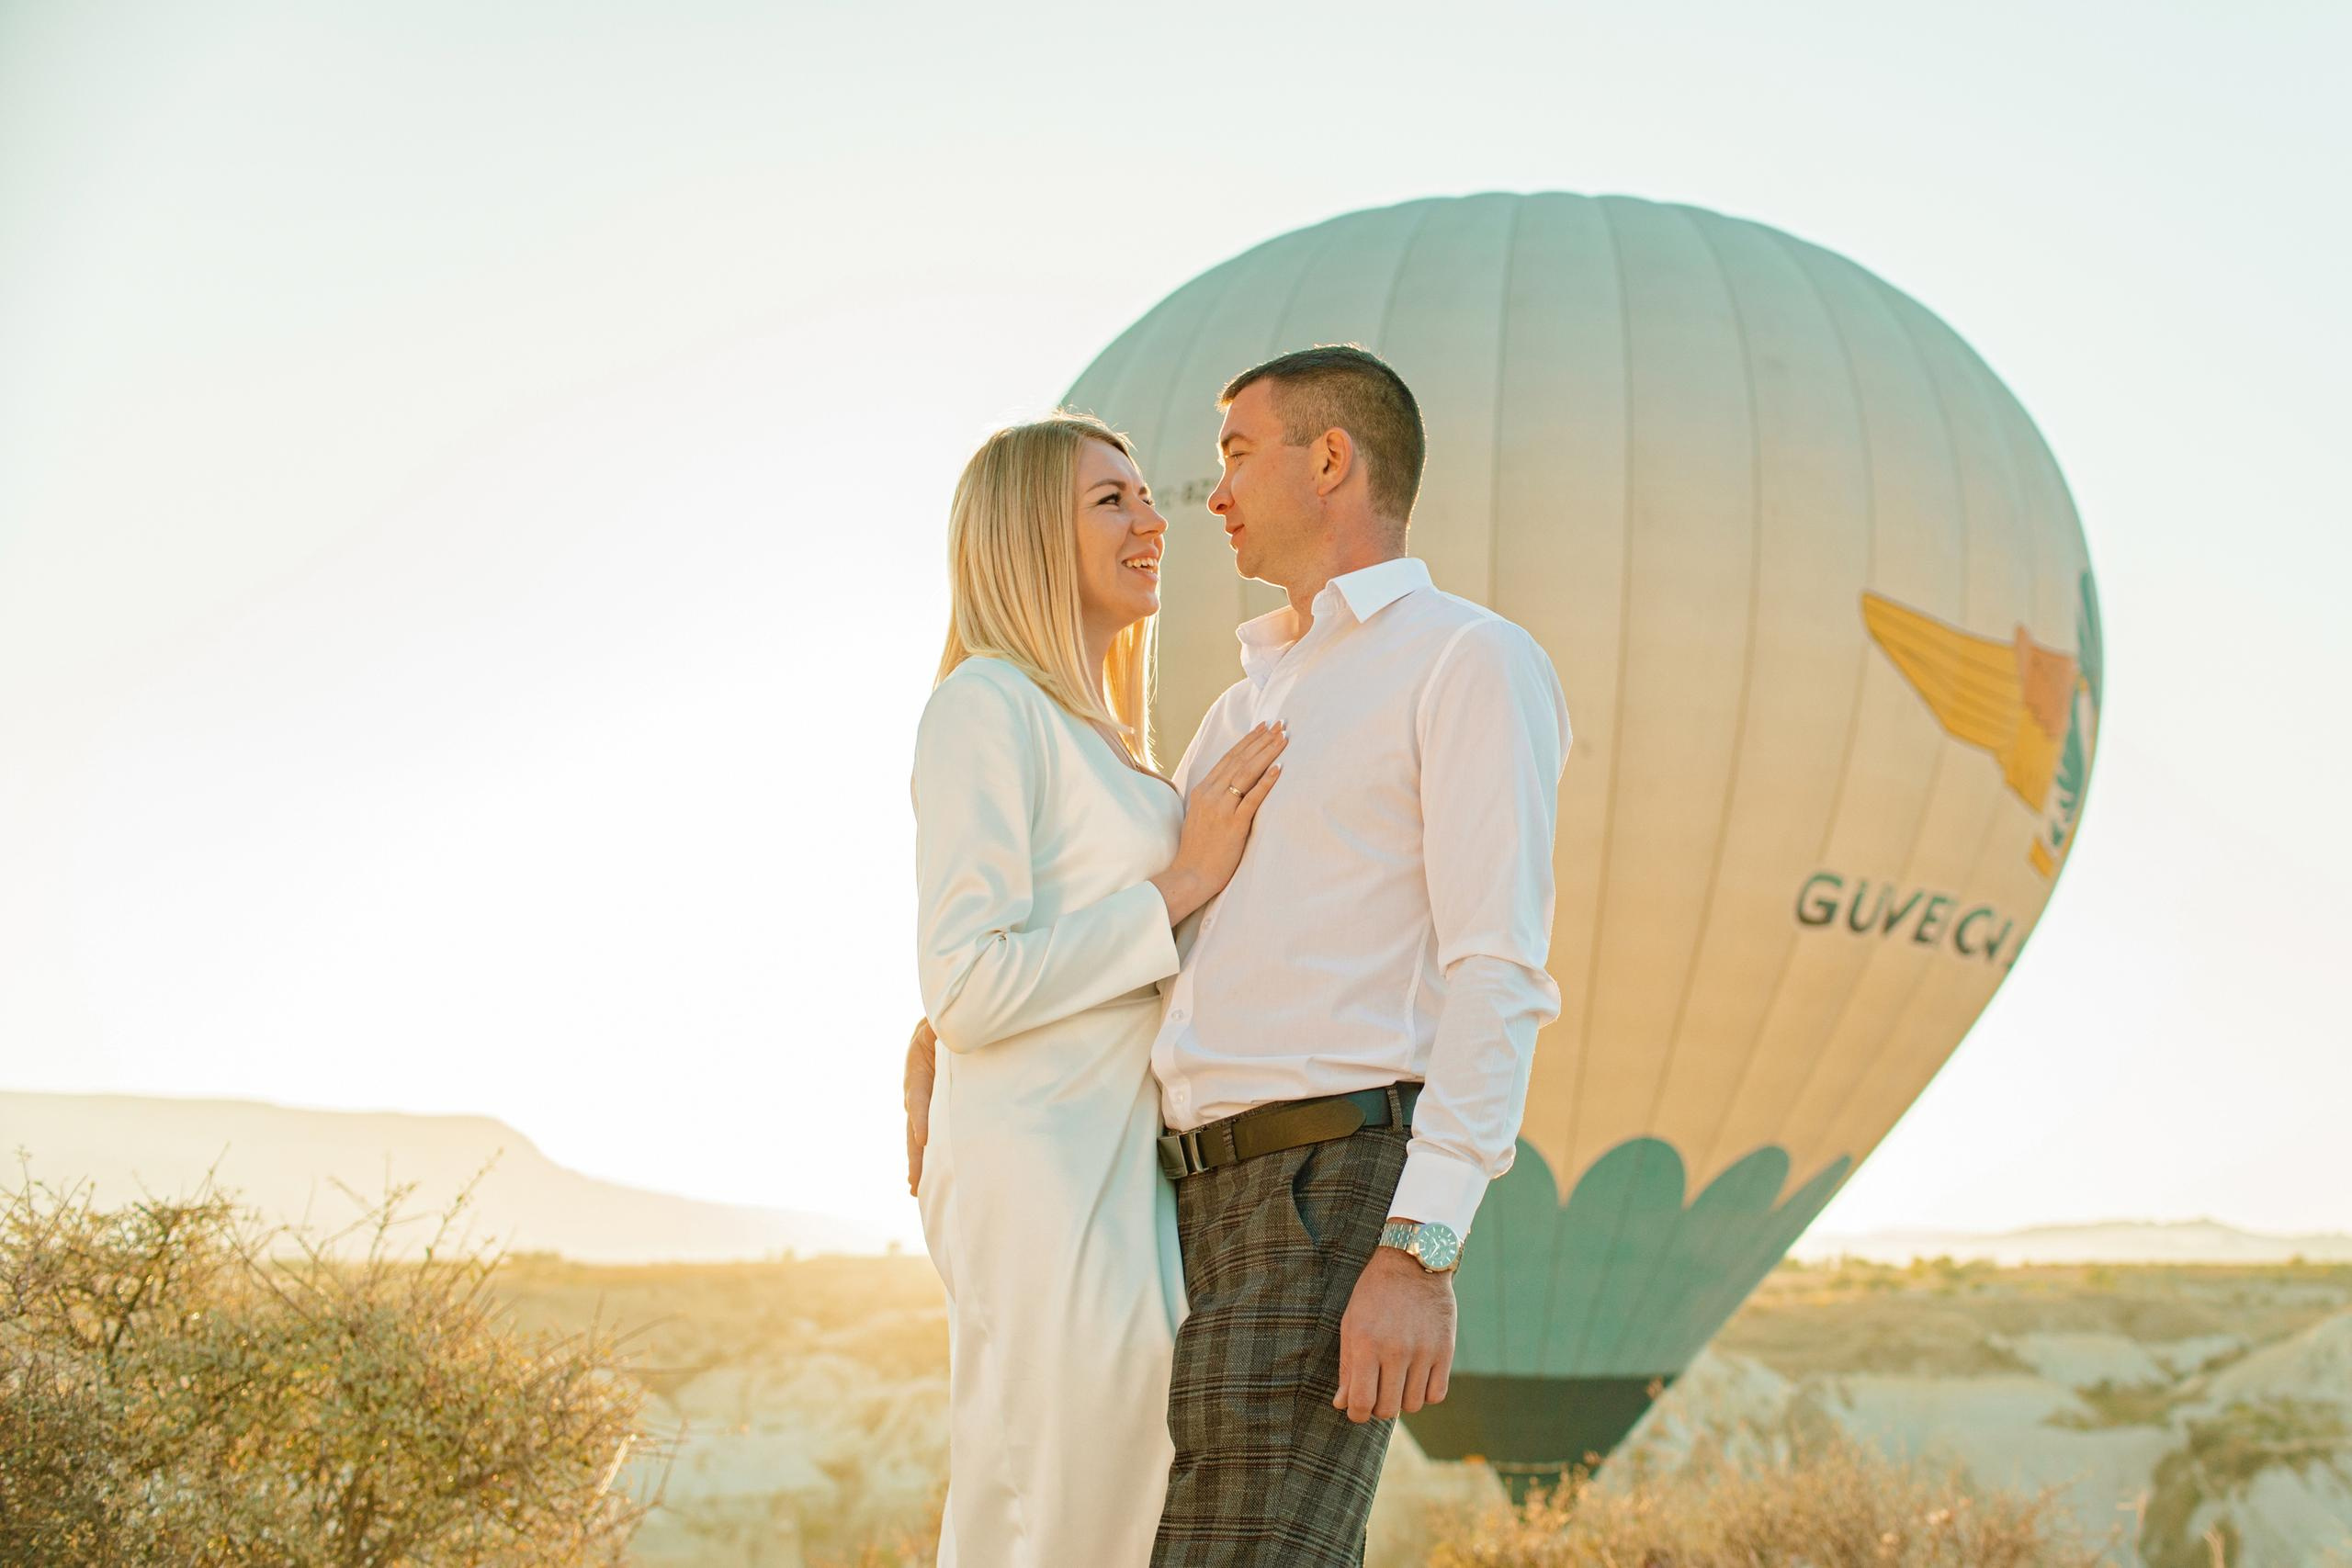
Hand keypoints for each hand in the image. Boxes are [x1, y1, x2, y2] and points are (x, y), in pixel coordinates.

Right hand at [904, 1018, 937, 1195]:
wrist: (939, 1023)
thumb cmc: (945, 1023)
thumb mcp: (942, 1026)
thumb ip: (945, 1034)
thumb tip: (953, 1035)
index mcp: (917, 1066)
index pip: (918, 1095)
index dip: (920, 1116)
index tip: (923, 1139)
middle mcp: (915, 1087)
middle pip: (914, 1125)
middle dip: (915, 1156)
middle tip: (915, 1183)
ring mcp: (920, 1099)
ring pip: (917, 1134)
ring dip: (918, 1161)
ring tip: (917, 1188)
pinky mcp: (930, 1104)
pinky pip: (928, 1130)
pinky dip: (928, 1151)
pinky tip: (928, 1172)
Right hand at [1152, 721, 1287, 923]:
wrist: (1190, 875)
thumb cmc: (1198, 850)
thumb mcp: (1200, 816)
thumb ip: (1213, 798)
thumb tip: (1230, 786)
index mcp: (1202, 790)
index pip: (1229, 758)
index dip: (1248, 741)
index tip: (1263, 727)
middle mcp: (1210, 794)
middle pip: (1240, 760)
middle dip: (1261, 740)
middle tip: (1280, 725)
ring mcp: (1221, 808)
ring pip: (1247, 773)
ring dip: (1267, 753)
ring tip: (1283, 739)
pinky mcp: (1233, 824)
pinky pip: (1252, 798)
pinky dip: (1266, 781)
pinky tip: (1279, 768)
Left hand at [1332, 1237, 1455, 1422]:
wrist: (1412, 1263)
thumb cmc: (1374, 1294)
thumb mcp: (1351, 1323)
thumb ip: (1347, 1366)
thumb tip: (1342, 1404)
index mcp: (1366, 1344)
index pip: (1361, 1402)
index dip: (1357, 1414)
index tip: (1357, 1409)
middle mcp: (1396, 1350)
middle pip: (1388, 1409)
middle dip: (1378, 1408)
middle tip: (1377, 1392)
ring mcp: (1423, 1351)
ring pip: (1413, 1405)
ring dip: (1403, 1399)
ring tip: (1398, 1381)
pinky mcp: (1446, 1350)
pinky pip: (1436, 1394)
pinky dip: (1426, 1393)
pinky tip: (1417, 1376)